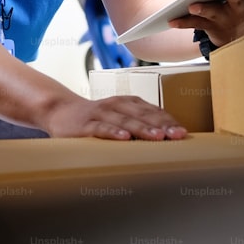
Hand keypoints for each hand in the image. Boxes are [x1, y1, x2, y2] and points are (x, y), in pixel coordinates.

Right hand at [44, 94, 187, 140]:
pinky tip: (124, 138)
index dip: (169, 121)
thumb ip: (138, 123)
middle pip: (143, 115)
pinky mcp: (86, 124)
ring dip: (143, 129)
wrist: (61, 111)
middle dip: (162, 125)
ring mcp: (102, 113)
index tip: (183, 132)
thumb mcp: (119, 116)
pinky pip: (102, 128)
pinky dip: (113, 132)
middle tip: (177, 135)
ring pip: (125, 121)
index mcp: (129, 102)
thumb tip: (164, 140)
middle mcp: (117, 104)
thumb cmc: (97, 117)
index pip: (153, 111)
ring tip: (158, 137)